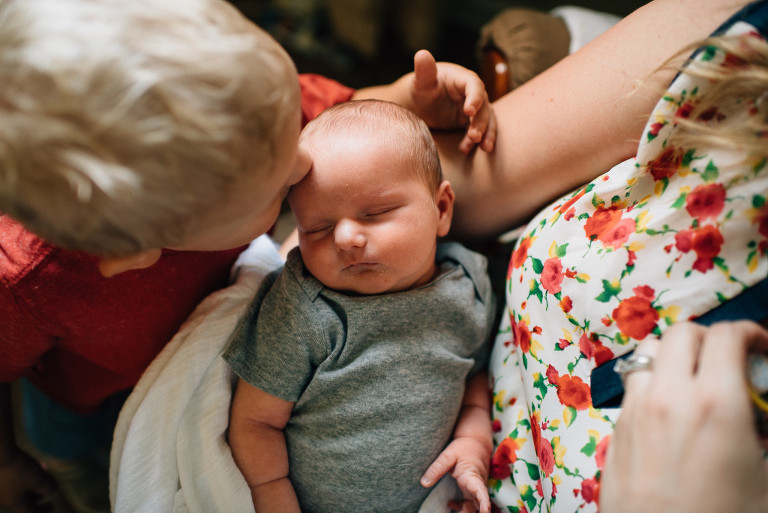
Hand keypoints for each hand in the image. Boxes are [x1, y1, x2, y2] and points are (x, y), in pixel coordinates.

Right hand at [0, 448, 57, 512]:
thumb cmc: (18, 469)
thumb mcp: (38, 479)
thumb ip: (48, 487)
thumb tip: (52, 490)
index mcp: (14, 504)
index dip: (43, 511)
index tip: (53, 505)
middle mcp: (3, 499)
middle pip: (24, 501)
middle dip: (38, 493)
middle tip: (48, 486)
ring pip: (18, 489)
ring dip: (32, 481)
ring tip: (42, 469)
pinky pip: (12, 480)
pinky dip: (23, 475)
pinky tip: (31, 463)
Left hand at [410, 50, 495, 154]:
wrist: (423, 103)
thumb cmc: (422, 88)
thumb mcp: (422, 81)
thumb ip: (424, 70)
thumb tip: (421, 53)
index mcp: (463, 79)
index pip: (474, 86)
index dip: (475, 97)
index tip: (469, 111)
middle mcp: (473, 93)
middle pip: (484, 106)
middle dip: (482, 122)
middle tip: (475, 136)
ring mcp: (474, 108)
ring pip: (487, 120)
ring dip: (487, 134)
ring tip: (483, 148)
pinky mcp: (472, 122)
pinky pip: (479, 131)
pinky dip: (475, 142)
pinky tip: (465, 150)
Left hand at [421, 437, 490, 512]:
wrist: (476, 442)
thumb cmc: (463, 447)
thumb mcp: (447, 455)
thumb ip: (436, 469)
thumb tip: (424, 484)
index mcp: (472, 476)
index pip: (480, 491)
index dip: (483, 503)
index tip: (485, 511)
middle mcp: (477, 484)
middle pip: (477, 504)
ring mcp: (476, 488)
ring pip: (474, 506)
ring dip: (465, 512)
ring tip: (450, 509)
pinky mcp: (473, 489)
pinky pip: (471, 502)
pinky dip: (462, 507)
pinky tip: (450, 504)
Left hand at [601, 321, 767, 512]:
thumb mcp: (765, 480)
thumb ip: (765, 435)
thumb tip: (760, 420)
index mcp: (713, 403)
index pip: (726, 335)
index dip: (750, 333)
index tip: (762, 348)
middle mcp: (667, 397)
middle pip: (681, 334)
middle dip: (709, 339)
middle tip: (730, 362)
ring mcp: (635, 412)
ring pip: (650, 358)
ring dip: (675, 361)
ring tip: (697, 387)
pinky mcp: (616, 432)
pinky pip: (633, 391)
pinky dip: (654, 388)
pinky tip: (671, 417)